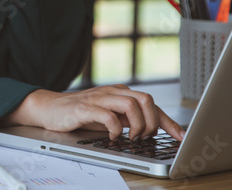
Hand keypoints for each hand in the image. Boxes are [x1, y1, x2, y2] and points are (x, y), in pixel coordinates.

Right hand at [3, 85, 185, 141]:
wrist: (50, 108)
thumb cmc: (80, 114)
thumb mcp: (108, 117)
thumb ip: (126, 120)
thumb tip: (151, 131)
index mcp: (120, 94)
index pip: (152, 104)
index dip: (169, 122)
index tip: (181, 137)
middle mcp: (112, 92)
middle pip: (146, 100)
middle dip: (153, 122)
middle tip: (145, 137)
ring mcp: (99, 98)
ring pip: (131, 104)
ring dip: (137, 125)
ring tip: (130, 138)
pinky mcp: (85, 108)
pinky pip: (108, 116)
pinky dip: (115, 129)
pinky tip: (112, 137)